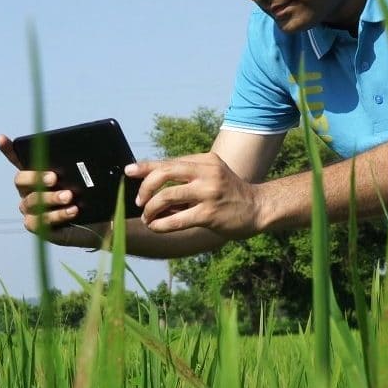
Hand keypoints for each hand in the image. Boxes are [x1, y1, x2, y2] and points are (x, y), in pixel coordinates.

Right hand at [0, 134, 95, 241]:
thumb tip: (100, 158)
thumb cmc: (93, 196)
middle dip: (35, 177)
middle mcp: (29, 191)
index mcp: (38, 174)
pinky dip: (56, 215)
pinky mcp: (38, 227)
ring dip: (50, 197)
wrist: (101, 223)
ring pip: (31, 201)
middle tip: (54, 177)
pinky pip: (39, 221)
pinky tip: (72, 210)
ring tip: (69, 196)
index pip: (19, 160)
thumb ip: (89, 167)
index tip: (1, 138)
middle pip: (20, 180)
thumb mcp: (92, 178)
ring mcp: (31, 210)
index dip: (8, 150)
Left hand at [128, 153, 263, 237]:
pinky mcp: (209, 213)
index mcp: (205, 160)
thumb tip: (152, 186)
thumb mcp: (211, 176)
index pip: (169, 161)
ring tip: (148, 217)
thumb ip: (187, 177)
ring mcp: (209, 192)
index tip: (128, 171)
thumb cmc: (229, 194)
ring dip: (151, 209)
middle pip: (164, 173)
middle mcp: (207, 172)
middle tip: (140, 201)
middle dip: (145, 188)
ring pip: (166, 197)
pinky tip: (156, 227)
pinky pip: (176, 219)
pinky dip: (160, 224)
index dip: (145, 166)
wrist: (258, 208)